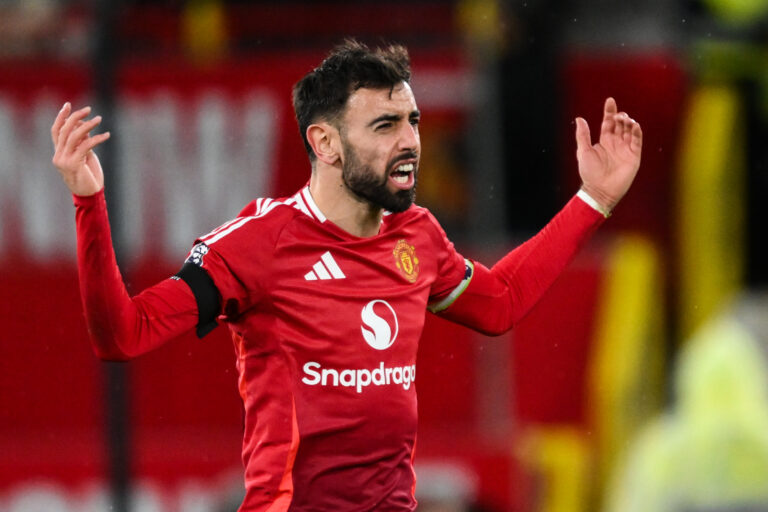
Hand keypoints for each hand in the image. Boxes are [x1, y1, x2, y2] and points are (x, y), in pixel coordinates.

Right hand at [51, 103, 109, 195]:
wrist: (89, 196)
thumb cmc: (89, 177)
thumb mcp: (86, 156)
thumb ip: (83, 143)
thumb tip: (84, 126)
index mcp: (59, 153)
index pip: (56, 131)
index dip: (61, 117)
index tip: (68, 105)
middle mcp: (58, 155)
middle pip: (65, 130)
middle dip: (76, 117)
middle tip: (89, 109)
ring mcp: (64, 160)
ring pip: (74, 136)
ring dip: (87, 125)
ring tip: (99, 119)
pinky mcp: (74, 164)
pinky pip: (86, 146)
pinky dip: (97, 138)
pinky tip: (107, 135)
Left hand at [575, 97, 641, 211]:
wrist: (600, 191)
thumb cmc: (589, 173)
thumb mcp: (583, 151)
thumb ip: (582, 135)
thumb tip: (579, 118)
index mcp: (604, 142)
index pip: (608, 123)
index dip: (609, 111)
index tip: (610, 100)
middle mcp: (616, 144)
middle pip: (620, 125)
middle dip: (620, 117)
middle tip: (618, 115)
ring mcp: (625, 149)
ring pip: (630, 131)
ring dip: (628, 123)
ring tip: (625, 119)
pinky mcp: (634, 157)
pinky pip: (637, 141)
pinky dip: (637, 132)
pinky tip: (634, 125)